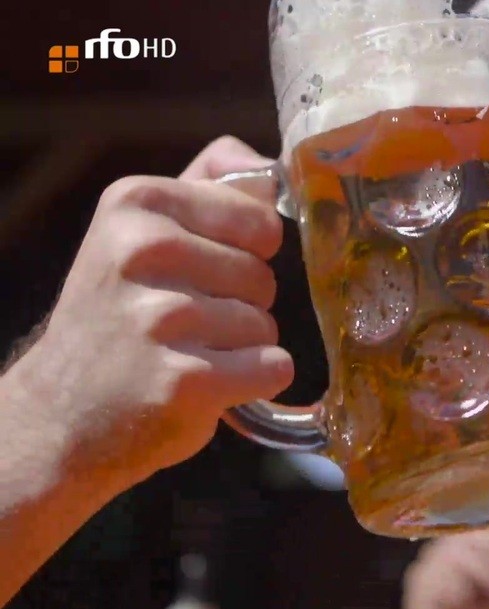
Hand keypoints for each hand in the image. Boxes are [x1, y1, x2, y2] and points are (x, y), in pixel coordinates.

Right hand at [3, 136, 291, 486]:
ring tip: (184, 356)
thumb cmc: (116, 319)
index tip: (198, 275)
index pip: (259, 222)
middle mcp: (142, 253)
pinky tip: (203, 387)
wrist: (61, 415)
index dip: (244, 256)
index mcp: (135, 204)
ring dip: (240, 349)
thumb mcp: (137, 232)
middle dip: (239, 306)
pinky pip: (273, 368)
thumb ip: (204, 187)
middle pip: (263, 278)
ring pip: (267, 326)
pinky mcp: (185, 381)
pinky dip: (253, 384)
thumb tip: (261, 160)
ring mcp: (162, 319)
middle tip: (181, 327)